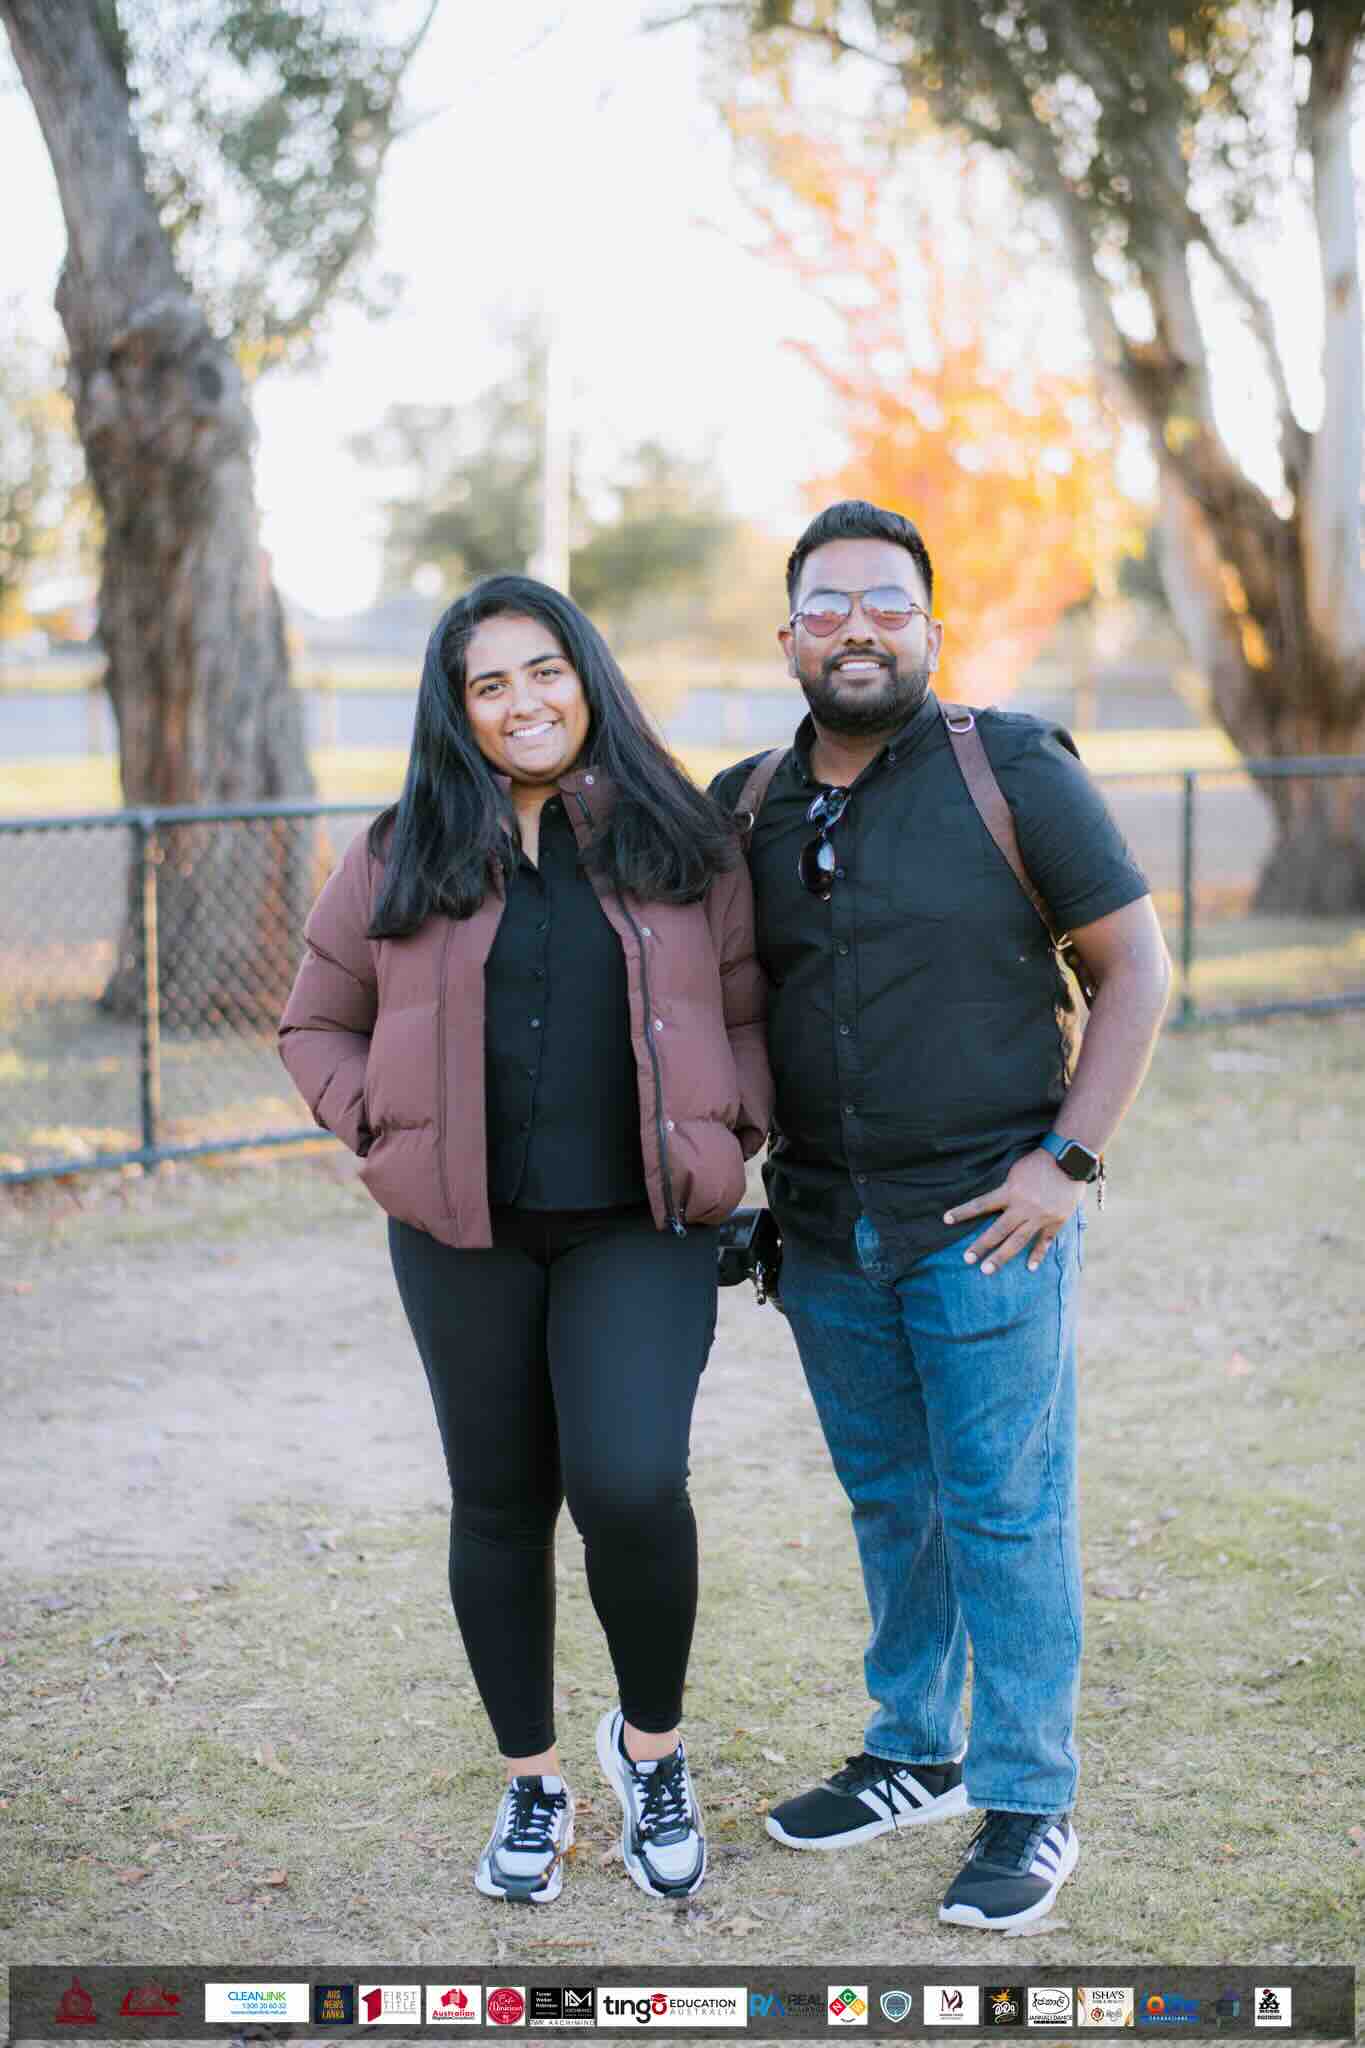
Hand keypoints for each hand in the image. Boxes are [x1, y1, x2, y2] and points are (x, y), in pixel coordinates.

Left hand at [943, 1150, 1082, 1274]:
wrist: (1069, 1160)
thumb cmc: (1039, 1161)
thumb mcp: (1015, 1171)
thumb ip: (1005, 1188)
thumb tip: (991, 1203)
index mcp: (1010, 1191)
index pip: (981, 1204)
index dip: (963, 1212)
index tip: (946, 1219)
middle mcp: (1024, 1207)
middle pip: (998, 1230)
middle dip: (981, 1245)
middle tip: (967, 1259)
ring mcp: (1041, 1216)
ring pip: (1018, 1241)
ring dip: (1001, 1257)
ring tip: (987, 1270)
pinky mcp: (1056, 1221)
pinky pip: (1045, 1241)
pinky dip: (1038, 1255)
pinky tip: (1030, 1268)